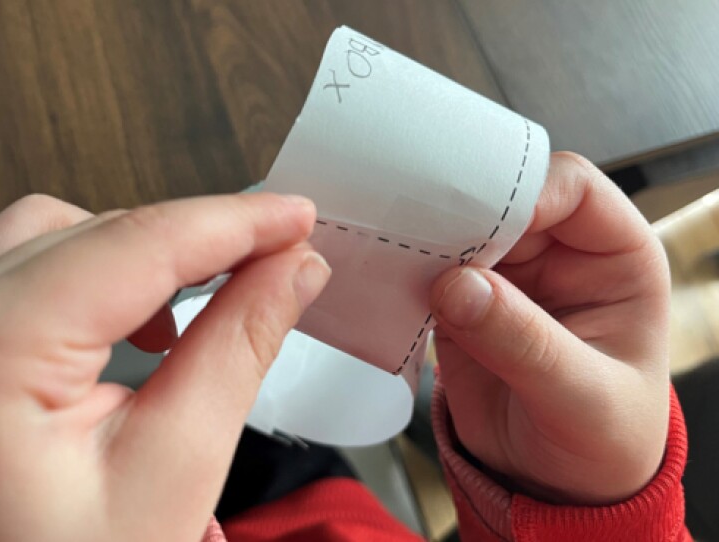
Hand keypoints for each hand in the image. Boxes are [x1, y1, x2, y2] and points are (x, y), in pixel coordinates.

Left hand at [0, 193, 329, 540]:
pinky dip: (97, 277)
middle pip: (96, 232)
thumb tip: (289, 269)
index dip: (230, 223)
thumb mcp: (173, 469)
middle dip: (196, 243)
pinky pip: (27, 265)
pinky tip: (134, 325)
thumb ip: (237, 346)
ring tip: (198, 312)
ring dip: (143, 259)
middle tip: (274, 262)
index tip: (293, 217)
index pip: (131, 246)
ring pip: (62, 235)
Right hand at [431, 152, 670, 503]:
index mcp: (615, 259)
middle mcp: (559, 256)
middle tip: (424, 236)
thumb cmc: (603, 442)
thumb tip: (460, 287)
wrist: (556, 485)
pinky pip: (427, 272)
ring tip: (399, 256)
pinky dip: (406, 275)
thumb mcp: (582, 399)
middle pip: (504, 202)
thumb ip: (526, 343)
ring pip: (459, 231)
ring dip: (428, 243)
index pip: (573, 189)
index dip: (528, 193)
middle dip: (463, 215)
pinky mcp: (460, 305)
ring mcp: (506, 279)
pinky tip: (390, 283)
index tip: (481, 220)